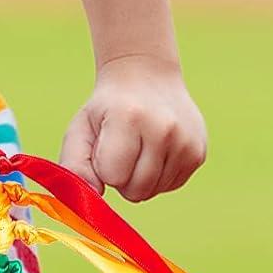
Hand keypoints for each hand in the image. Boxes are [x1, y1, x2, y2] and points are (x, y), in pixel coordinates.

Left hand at [60, 55, 206, 201]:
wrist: (146, 76)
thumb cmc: (108, 109)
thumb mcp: (80, 129)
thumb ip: (74, 166)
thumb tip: (92, 196)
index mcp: (130, 118)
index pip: (113, 177)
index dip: (104, 166)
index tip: (107, 144)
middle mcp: (164, 129)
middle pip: (136, 191)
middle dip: (123, 177)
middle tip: (124, 148)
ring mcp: (186, 142)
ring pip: (153, 191)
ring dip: (141, 177)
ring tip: (141, 146)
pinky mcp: (198, 153)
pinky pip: (170, 186)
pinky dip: (159, 175)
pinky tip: (157, 149)